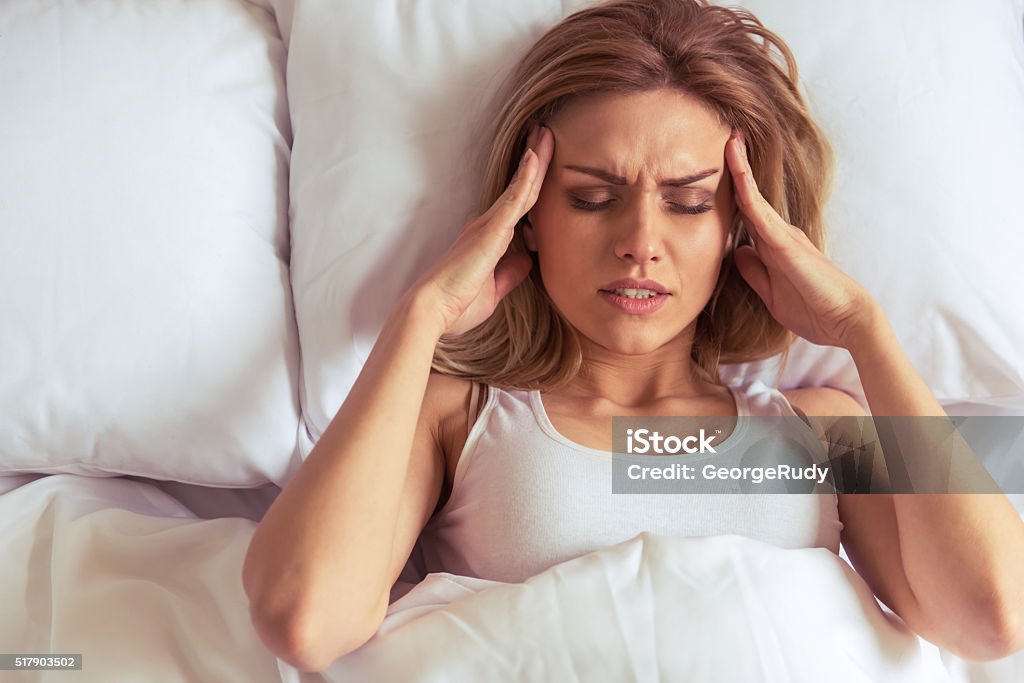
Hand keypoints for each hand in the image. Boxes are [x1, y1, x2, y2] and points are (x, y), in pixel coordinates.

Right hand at [412, 125, 553, 337]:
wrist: (432, 311)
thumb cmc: (456, 305)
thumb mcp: (494, 290)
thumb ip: (510, 274)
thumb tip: (528, 260)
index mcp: (487, 240)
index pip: (518, 207)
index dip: (531, 184)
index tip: (544, 164)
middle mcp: (486, 227)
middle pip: (520, 189)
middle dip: (536, 162)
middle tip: (547, 135)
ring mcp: (488, 226)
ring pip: (520, 187)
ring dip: (535, 160)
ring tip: (546, 133)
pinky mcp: (490, 232)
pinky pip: (513, 199)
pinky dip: (526, 177)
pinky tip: (535, 156)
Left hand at [725, 131, 878, 348]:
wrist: (847, 321)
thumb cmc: (813, 310)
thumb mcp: (771, 294)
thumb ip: (754, 273)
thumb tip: (737, 251)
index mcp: (774, 247)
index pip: (747, 214)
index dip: (733, 192)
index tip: (717, 171)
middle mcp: (779, 235)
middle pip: (749, 198)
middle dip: (736, 169)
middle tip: (726, 139)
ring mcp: (784, 236)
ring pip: (754, 198)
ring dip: (740, 170)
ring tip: (730, 141)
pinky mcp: (787, 244)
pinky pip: (761, 214)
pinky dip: (747, 192)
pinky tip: (737, 172)